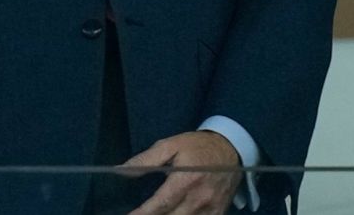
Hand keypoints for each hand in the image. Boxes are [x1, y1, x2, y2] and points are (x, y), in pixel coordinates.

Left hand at [124, 130, 241, 214]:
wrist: (231, 149)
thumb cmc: (196, 146)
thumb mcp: (170, 145)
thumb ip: (146, 159)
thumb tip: (123, 171)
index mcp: (186, 180)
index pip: (162, 203)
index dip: (143, 213)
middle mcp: (200, 198)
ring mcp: (212, 208)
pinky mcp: (219, 211)